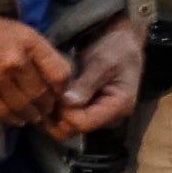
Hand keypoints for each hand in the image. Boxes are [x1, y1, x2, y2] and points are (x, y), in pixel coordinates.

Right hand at [0, 5, 78, 123]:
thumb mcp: (16, 29)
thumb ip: (36, 51)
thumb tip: (55, 74)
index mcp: (29, 41)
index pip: (60, 73)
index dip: (64, 88)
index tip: (62, 92)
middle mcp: (15, 60)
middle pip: (43, 93)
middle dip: (49, 105)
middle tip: (50, 109)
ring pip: (25, 106)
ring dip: (33, 114)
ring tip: (36, 115)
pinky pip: (2, 112)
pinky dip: (13, 118)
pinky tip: (18, 119)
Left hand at [54, 19, 146, 134]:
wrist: (122, 42)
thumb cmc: (116, 48)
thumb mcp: (102, 62)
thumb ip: (86, 84)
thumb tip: (68, 102)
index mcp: (118, 107)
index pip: (83, 123)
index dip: (64, 112)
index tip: (56, 92)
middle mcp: (109, 118)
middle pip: (73, 130)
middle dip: (56, 114)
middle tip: (49, 92)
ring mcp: (99, 117)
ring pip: (67, 127)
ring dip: (54, 112)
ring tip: (51, 91)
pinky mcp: (90, 113)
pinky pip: (67, 120)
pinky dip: (56, 110)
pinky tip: (54, 94)